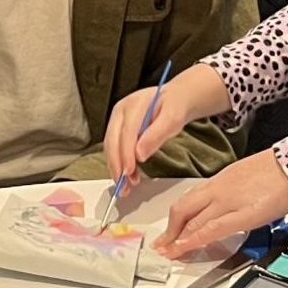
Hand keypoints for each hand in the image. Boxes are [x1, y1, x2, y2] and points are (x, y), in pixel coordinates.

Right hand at [103, 64, 233, 186]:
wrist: (175, 100)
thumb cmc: (175, 107)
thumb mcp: (173, 118)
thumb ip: (157, 134)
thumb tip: (139, 154)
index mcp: (133, 104)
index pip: (126, 132)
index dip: (126, 153)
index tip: (129, 171)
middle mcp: (121, 112)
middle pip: (112, 141)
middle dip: (117, 165)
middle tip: (123, 185)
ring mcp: (118, 121)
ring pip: (111, 148)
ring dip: (117, 168)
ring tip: (126, 187)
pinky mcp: (119, 131)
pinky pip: (116, 150)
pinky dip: (120, 165)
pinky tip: (128, 177)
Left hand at [155, 150, 287, 258]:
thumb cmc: (279, 170)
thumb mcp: (247, 176)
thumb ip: (232, 191)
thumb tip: (225, 206)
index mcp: (221, 179)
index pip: (189, 199)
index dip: (176, 218)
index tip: (169, 230)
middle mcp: (219, 189)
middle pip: (183, 209)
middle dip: (170, 230)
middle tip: (162, 245)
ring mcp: (228, 201)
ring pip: (192, 220)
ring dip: (177, 238)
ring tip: (168, 252)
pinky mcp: (243, 214)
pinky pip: (211, 229)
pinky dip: (194, 240)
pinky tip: (184, 248)